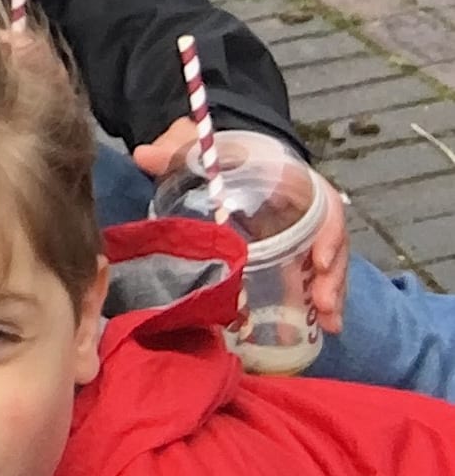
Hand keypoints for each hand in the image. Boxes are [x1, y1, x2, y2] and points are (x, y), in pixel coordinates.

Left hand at [131, 118, 346, 334]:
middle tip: (323, 305)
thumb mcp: (196, 148)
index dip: (327, 232)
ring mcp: (299, 232)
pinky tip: (318, 327)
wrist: (223, 155)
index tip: (319, 261)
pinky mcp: (290, 252)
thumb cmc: (216, 153)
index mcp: (290, 179)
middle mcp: (303, 208)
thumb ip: (174, 151)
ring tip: (330, 324)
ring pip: (326, 263)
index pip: (323, 204)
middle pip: (330, 241)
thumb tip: (143, 154)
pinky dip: (314, 301)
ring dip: (330, 294)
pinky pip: (310, 276)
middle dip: (332, 275)